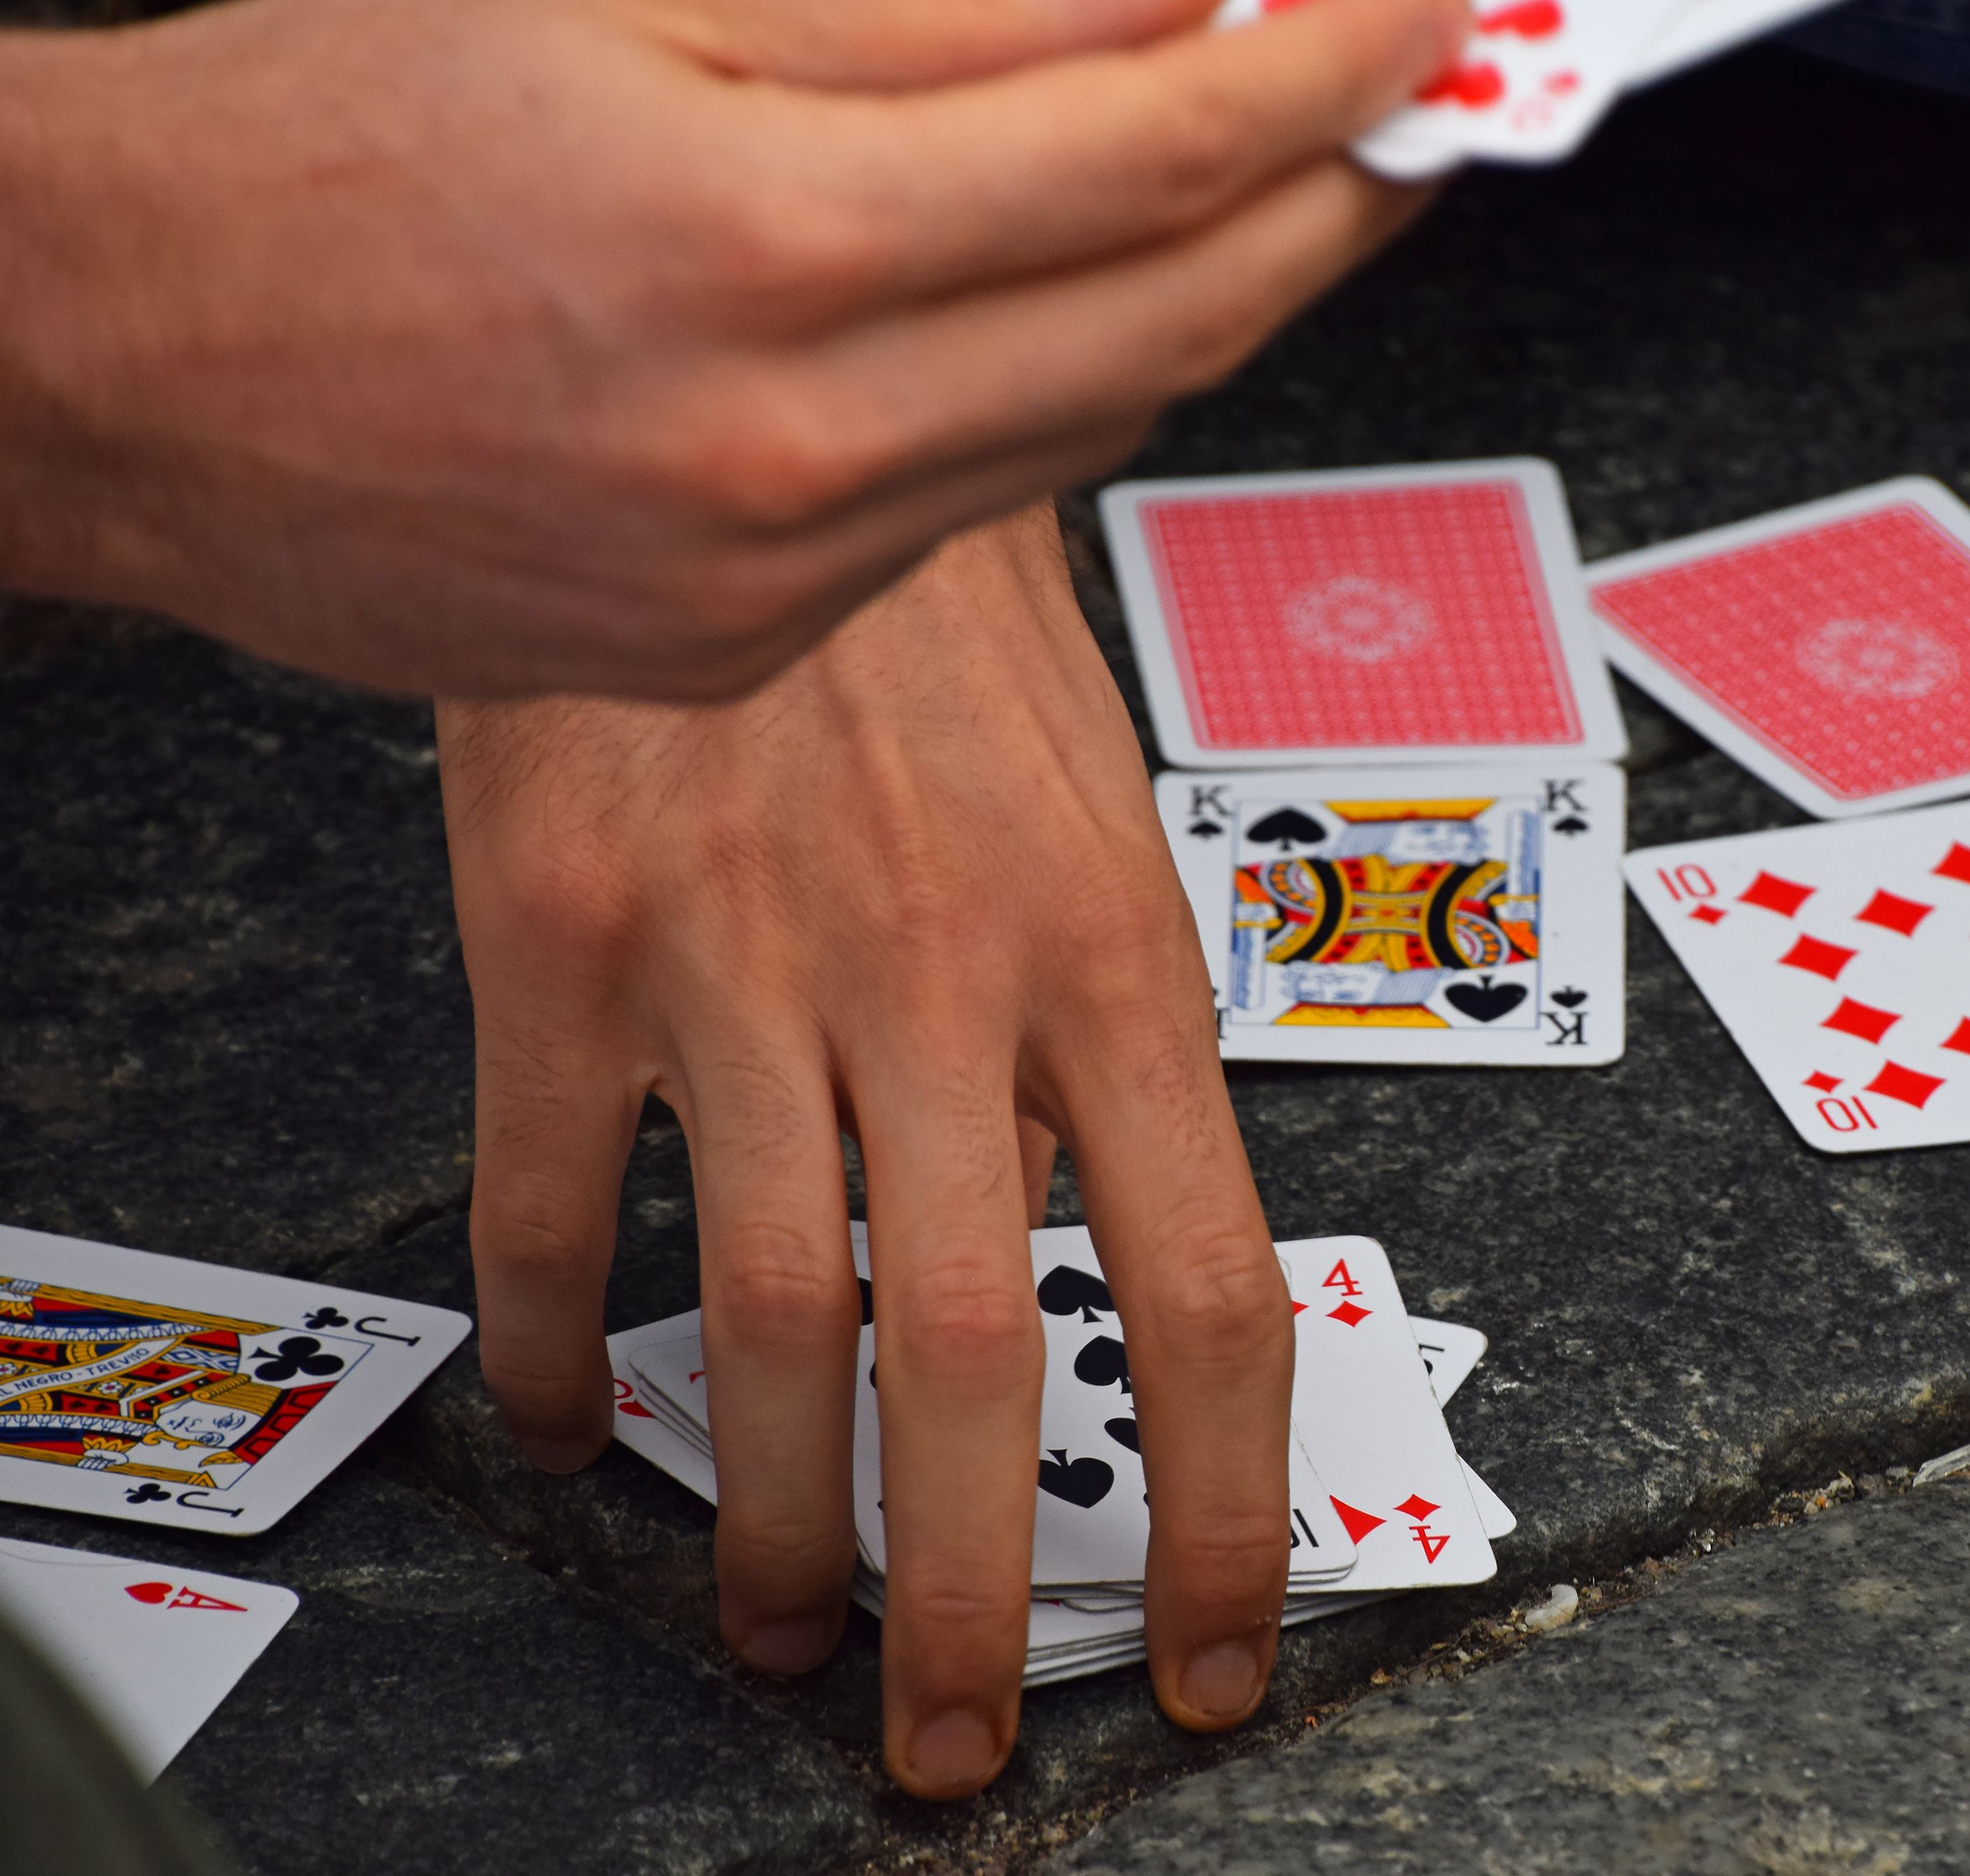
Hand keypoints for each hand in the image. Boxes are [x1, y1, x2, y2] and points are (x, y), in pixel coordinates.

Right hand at [0, 0, 1463, 699]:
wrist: (121, 359)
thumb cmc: (335, 141)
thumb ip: (941, 2)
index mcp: (763, 242)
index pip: (1161, 149)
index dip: (1338, 72)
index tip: (1438, 9)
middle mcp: (785, 447)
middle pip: (1176, 322)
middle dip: (1331, 204)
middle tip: (1422, 111)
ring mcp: (765, 579)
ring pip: (1086, 431)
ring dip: (1210, 303)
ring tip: (1275, 186)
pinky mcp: (733, 646)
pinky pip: (963, 513)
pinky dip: (1047, 399)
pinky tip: (1057, 309)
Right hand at [435, 506, 1291, 1796]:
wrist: (784, 433)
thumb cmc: (965, 655)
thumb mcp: (1108, 837)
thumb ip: (1113, 1062)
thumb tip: (1097, 1268)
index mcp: (1117, 965)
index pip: (1207, 1296)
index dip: (1222, 1510)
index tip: (1210, 1658)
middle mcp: (943, 980)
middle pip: (976, 1360)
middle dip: (974, 1597)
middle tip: (948, 1738)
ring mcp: (742, 963)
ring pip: (762, 1326)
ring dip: (774, 1522)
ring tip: (784, 1630)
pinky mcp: (561, 942)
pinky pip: (544, 1208)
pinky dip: (553, 1351)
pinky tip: (571, 1425)